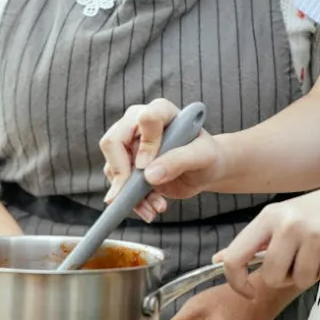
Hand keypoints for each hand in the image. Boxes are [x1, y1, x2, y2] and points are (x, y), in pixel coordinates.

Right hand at [99, 98, 224, 220]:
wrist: (204, 171)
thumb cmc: (207, 156)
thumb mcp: (202, 156)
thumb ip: (179, 160)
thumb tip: (149, 175)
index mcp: (161, 110)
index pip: (145, 119)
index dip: (145, 144)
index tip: (149, 166)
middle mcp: (138, 123)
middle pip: (113, 141)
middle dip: (122, 174)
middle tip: (135, 196)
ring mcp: (129, 145)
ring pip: (113, 168)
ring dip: (131, 194)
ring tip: (157, 207)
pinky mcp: (126, 166)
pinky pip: (118, 185)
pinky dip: (133, 201)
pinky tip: (150, 209)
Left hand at [213, 176, 319, 294]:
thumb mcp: (284, 216)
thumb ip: (255, 240)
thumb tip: (219, 260)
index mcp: (269, 216)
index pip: (235, 257)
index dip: (237, 283)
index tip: (249, 292)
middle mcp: (288, 222)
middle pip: (271, 276)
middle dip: (285, 278)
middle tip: (299, 262)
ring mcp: (314, 232)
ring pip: (300, 280)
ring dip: (311, 274)